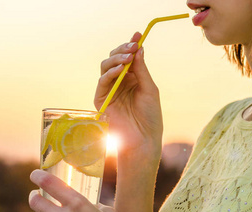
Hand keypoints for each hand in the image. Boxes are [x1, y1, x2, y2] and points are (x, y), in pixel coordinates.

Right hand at [95, 32, 162, 155]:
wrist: (144, 138)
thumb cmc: (150, 116)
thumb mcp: (149, 89)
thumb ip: (141, 69)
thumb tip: (139, 48)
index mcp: (132, 78)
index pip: (128, 57)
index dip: (132, 45)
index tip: (138, 34)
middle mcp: (119, 81)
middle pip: (114, 58)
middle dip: (123, 49)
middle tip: (132, 45)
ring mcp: (109, 89)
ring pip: (106, 66)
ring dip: (116, 59)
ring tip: (127, 57)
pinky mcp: (101, 99)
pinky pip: (102, 81)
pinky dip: (110, 73)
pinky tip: (120, 69)